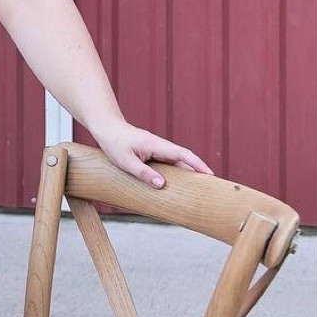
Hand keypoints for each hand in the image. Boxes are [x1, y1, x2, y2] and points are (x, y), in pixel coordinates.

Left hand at [93, 121, 211, 190]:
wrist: (106, 128)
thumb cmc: (114, 143)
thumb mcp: (126, 162)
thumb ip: (143, 173)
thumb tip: (162, 185)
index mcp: (157, 146)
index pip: (183, 155)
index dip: (197, 165)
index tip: (210, 175)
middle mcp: (161, 146)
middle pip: (184, 159)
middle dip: (198, 170)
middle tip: (210, 186)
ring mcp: (157, 149)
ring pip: (177, 161)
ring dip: (187, 172)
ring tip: (197, 188)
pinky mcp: (152, 152)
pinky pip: (168, 163)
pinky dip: (175, 171)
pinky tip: (177, 183)